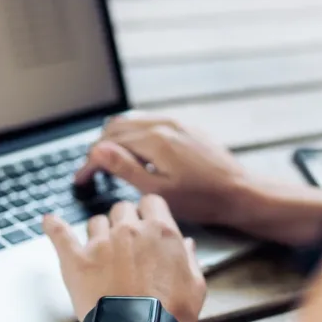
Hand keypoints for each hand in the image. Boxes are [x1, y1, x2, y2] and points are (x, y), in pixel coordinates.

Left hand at [44, 195, 206, 321]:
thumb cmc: (170, 314)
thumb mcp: (195, 284)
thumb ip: (189, 258)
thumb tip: (185, 243)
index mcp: (160, 231)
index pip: (151, 202)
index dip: (149, 212)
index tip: (147, 223)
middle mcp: (130, 230)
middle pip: (122, 208)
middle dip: (125, 220)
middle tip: (126, 242)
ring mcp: (101, 243)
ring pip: (96, 221)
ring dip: (100, 231)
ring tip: (102, 250)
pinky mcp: (77, 260)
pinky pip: (60, 234)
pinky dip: (53, 226)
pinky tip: (48, 221)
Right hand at [75, 114, 249, 227]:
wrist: (240, 192)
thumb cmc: (203, 199)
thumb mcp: (159, 192)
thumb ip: (126, 169)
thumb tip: (98, 151)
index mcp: (155, 139)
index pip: (108, 144)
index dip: (90, 162)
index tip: (81, 179)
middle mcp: (164, 124)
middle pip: (116, 127)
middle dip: (99, 148)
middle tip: (92, 171)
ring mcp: (177, 123)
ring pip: (132, 122)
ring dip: (115, 139)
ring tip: (109, 162)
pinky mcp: (186, 127)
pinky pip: (150, 123)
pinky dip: (134, 135)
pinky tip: (136, 153)